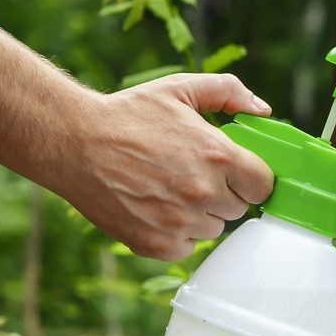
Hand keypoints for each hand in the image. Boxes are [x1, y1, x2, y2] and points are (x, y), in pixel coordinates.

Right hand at [62, 73, 274, 260]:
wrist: (73, 142)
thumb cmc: (128, 115)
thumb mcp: (179, 89)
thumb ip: (227, 92)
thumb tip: (262, 109)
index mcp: (218, 157)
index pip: (263, 185)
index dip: (250, 178)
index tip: (235, 173)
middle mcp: (203, 193)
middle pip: (238, 208)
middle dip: (221, 193)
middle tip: (190, 174)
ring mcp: (180, 222)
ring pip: (211, 228)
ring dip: (198, 214)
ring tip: (167, 188)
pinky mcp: (157, 244)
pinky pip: (186, 246)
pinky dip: (175, 233)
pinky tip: (154, 207)